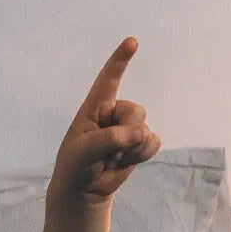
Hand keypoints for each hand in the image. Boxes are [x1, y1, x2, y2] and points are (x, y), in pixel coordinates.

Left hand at [51, 37, 161, 202]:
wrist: (85, 190)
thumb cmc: (76, 165)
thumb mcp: (84, 151)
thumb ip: (109, 139)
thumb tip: (138, 133)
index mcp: (95, 106)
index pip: (108, 79)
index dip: (120, 60)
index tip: (132, 42)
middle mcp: (114, 113)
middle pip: (136, 112)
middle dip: (128, 133)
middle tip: (110, 152)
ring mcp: (128, 128)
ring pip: (145, 129)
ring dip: (132, 150)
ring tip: (112, 159)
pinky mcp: (139, 144)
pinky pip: (154, 142)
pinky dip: (143, 154)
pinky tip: (126, 162)